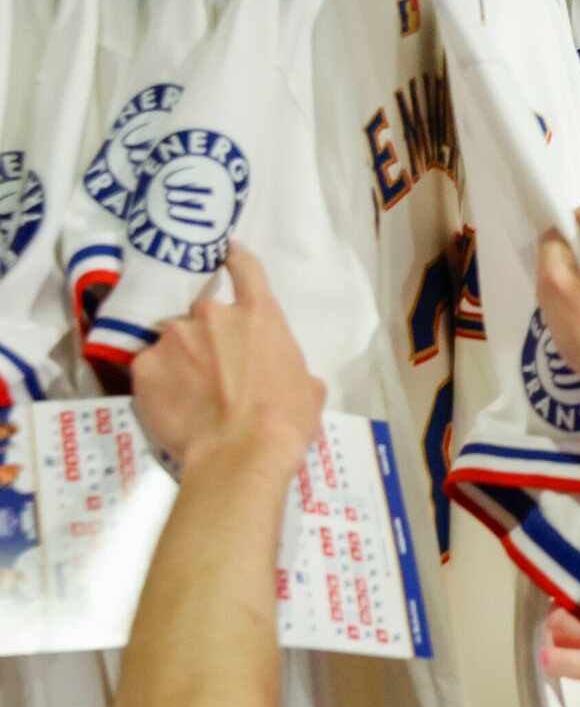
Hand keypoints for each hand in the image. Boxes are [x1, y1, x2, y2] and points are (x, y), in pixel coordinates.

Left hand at [133, 245, 325, 478]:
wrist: (241, 454)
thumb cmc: (286, 420)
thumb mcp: (308, 388)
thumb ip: (290, 365)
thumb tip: (283, 374)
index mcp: (259, 315)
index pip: (245, 269)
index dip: (235, 258)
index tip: (225, 252)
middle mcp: (211, 314)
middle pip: (202, 309)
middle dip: (205, 330)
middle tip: (212, 362)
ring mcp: (173, 338)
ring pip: (172, 340)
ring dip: (180, 356)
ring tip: (188, 390)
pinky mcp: (144, 366)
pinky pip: (149, 367)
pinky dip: (158, 381)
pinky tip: (171, 403)